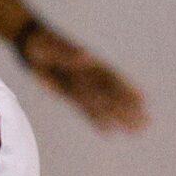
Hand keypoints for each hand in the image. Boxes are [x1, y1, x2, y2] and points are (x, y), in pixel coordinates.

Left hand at [19, 24, 148, 131]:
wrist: (30, 44)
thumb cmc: (43, 42)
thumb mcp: (53, 47)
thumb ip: (69, 54)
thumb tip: (88, 56)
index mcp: (89, 64)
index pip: (112, 79)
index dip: (127, 89)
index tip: (143, 100)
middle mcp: (89, 76)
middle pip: (112, 96)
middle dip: (128, 110)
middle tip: (146, 123)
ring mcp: (80, 86)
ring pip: (103, 106)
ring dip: (118, 118)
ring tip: (135, 131)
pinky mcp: (69, 94)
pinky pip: (85, 110)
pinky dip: (97, 120)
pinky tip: (109, 132)